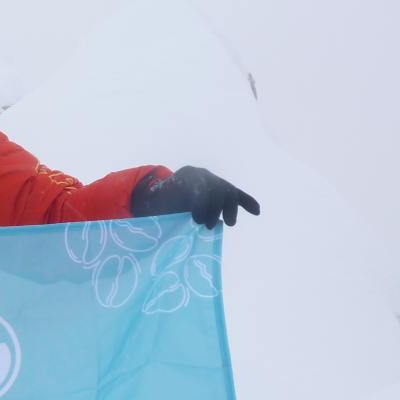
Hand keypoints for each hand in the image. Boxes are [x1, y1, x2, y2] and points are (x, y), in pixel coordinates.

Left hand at [130, 166, 259, 228]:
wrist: (169, 193)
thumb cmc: (159, 204)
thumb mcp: (154, 204)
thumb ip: (153, 209)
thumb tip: (142, 218)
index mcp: (184, 176)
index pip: (198, 186)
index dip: (200, 203)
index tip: (196, 219)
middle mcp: (201, 175)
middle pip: (215, 188)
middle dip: (214, 208)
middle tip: (205, 224)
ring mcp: (214, 181)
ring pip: (227, 191)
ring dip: (230, 208)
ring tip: (227, 223)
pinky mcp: (224, 191)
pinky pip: (237, 195)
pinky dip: (247, 202)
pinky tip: (257, 212)